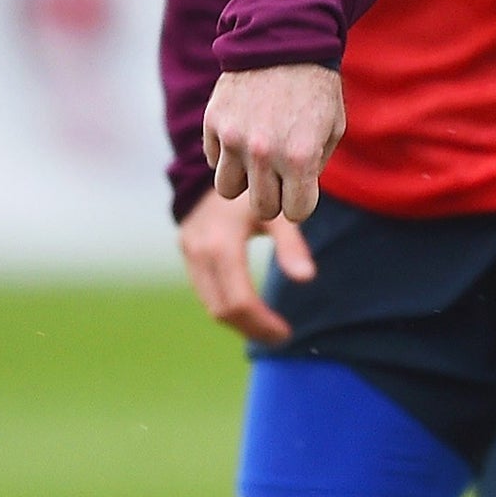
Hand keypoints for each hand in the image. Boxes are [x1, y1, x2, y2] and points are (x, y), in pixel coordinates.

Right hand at [177, 187, 315, 344]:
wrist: (222, 160)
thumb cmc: (259, 184)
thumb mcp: (278, 211)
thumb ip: (291, 245)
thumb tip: (307, 279)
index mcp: (220, 244)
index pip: (238, 299)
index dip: (261, 323)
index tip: (286, 334)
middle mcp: (199, 251)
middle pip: (221, 308)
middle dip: (252, 327)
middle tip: (282, 336)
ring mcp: (189, 251)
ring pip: (210, 303)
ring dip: (239, 320)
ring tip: (270, 327)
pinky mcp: (187, 250)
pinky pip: (206, 289)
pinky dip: (228, 303)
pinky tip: (252, 307)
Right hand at [203, 63, 345, 222]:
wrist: (285, 41)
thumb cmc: (316, 88)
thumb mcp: (333, 128)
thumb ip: (315, 166)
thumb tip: (295, 196)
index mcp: (300, 156)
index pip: (296, 211)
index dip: (301, 202)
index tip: (302, 187)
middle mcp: (265, 152)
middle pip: (262, 208)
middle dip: (273, 196)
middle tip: (280, 175)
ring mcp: (234, 138)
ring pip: (228, 189)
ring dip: (244, 178)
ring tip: (258, 154)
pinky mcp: (213, 124)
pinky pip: (215, 160)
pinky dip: (227, 154)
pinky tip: (244, 130)